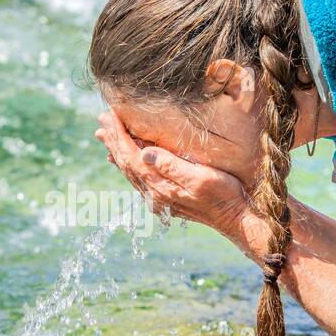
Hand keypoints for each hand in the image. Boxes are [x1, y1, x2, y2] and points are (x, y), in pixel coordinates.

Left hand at [95, 110, 250, 235]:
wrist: (234, 219)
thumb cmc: (223, 195)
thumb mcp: (201, 176)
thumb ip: (172, 166)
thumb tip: (144, 153)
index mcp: (161, 185)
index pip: (132, 155)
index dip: (119, 134)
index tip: (109, 116)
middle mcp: (155, 193)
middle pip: (126, 162)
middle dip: (113, 140)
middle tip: (101, 121)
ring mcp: (159, 198)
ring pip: (130, 171)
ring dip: (117, 152)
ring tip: (105, 137)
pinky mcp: (165, 199)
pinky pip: (138, 179)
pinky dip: (127, 166)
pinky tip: (122, 161)